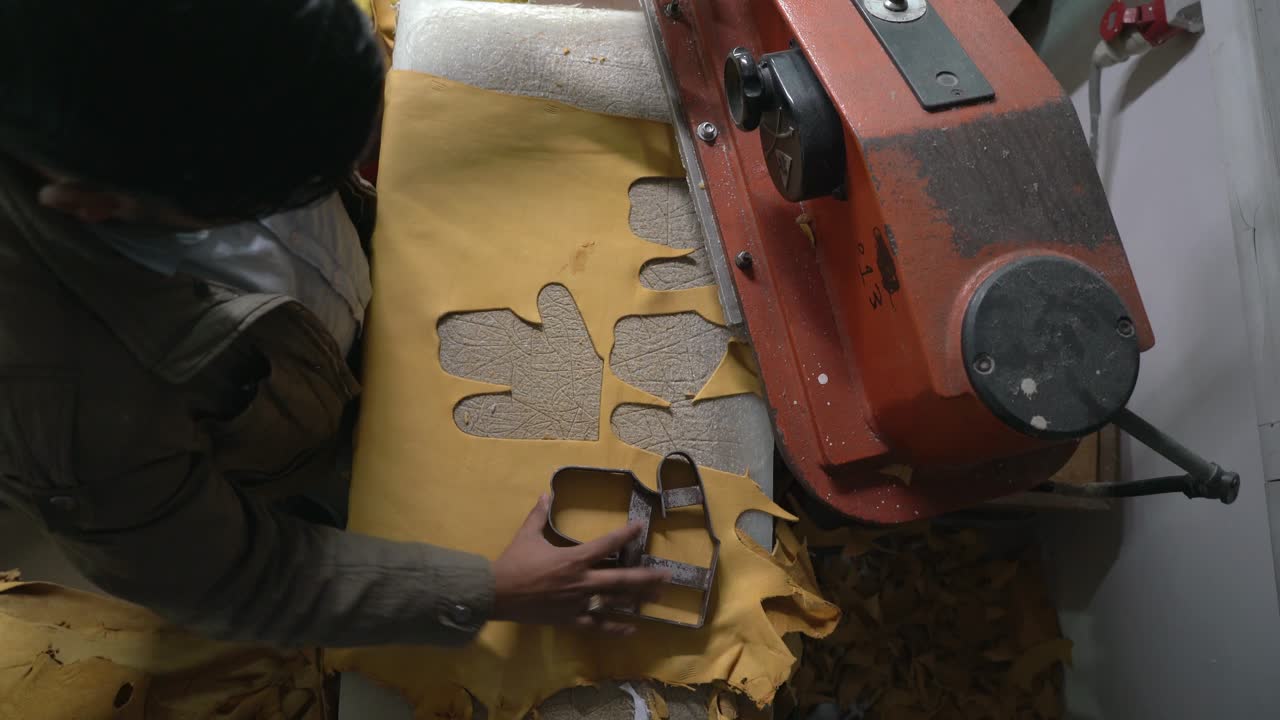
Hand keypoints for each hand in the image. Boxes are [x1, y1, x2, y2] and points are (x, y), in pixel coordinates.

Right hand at [491, 494, 668, 634]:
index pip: (607, 544)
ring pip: (614, 602)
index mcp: (573, 558)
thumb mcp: (527, 535)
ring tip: (656, 597)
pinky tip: (631, 628)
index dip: (626, 535)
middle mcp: (581, 581)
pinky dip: (615, 628)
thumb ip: (540, 514)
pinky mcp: (571, 619)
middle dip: (645, 576)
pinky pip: (597, 625)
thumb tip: (546, 493)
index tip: (641, 527)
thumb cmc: (513, 563)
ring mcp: (578, 602)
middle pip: (621, 579)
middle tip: (666, 575)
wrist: (496, 594)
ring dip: (636, 599)